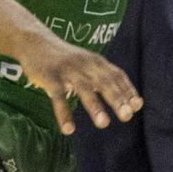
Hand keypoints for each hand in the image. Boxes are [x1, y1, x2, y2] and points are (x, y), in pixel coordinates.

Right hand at [18, 35, 141, 136]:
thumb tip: (127, 99)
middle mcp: (86, 64)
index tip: (137, 106)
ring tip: (104, 124)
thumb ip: (106, 79)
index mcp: (97, 61)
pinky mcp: (50, 77)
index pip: (117, 76)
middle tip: (127, 117)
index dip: (128, 90)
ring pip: (84, 88)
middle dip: (117, 99)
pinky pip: (58, 96)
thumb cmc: (66, 59)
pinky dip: (63, 113)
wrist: (35, 42)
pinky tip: (69, 129)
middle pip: (105, 82)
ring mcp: (68, 70)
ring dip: (95, 106)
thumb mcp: (88, 64)